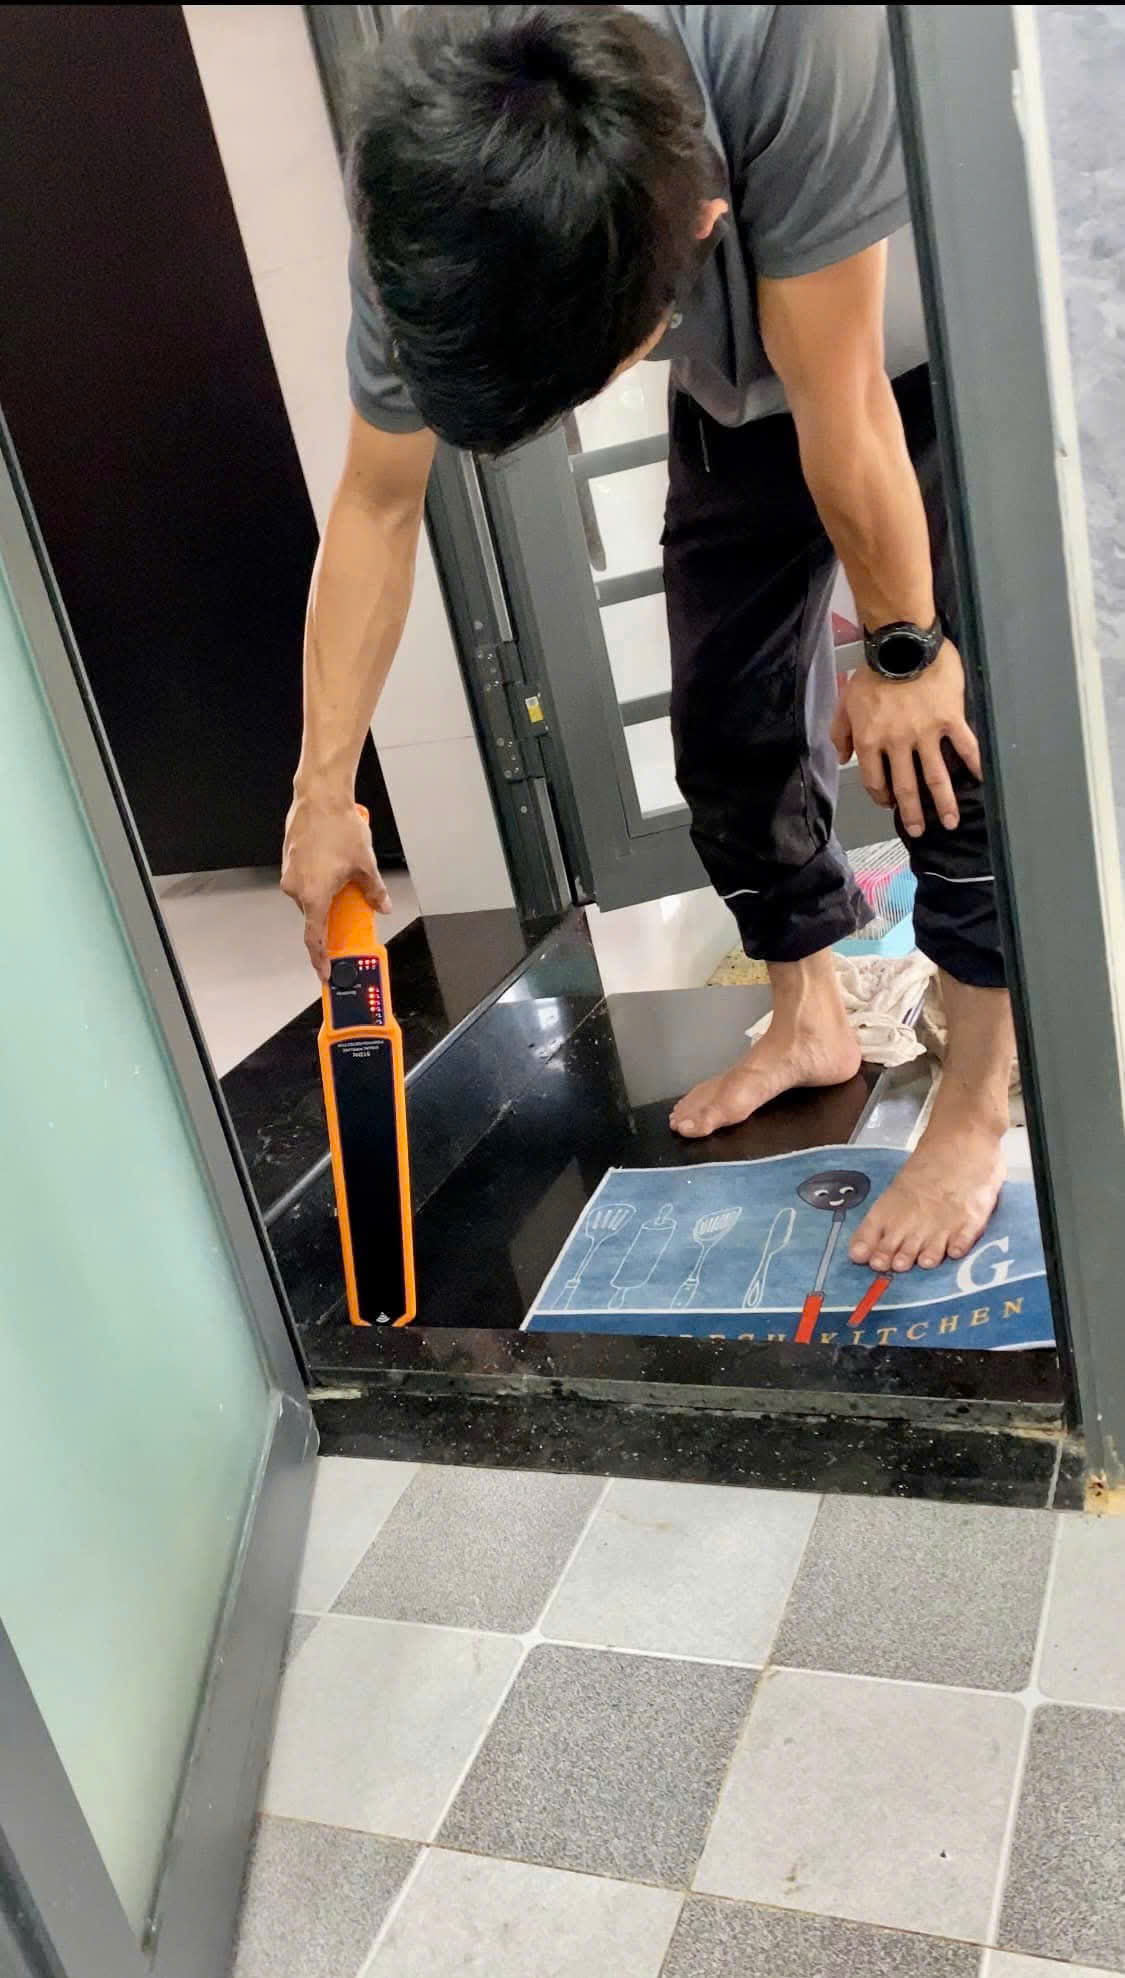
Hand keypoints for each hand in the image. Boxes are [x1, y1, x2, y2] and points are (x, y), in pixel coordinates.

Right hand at [281, 786, 390, 978]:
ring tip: (345, 873)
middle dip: (331, 913)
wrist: (320, 795)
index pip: (315, 939)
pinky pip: (304, 877)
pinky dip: (318, 877)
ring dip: (326, 891)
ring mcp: (290, 872)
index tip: (325, 971)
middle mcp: (296, 888)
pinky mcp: (289, 858)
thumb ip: (374, 891)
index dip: (320, 959)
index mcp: (314, 896)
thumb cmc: (338, 827)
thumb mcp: (366, 864)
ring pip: (310, 894)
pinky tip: (333, 860)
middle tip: (349, 909)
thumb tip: (382, 904)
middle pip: (314, 914)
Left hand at [830, 639, 982, 836]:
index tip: (888, 804)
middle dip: (912, 812)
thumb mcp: (846, 702)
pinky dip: (974, 765)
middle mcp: (898, 744)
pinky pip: (965, 747)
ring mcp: (926, 733)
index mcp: (871, 740)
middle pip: (906, 787)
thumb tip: (845, 758)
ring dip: (944, 803)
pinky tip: (981, 780)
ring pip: (936, 776)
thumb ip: (841, 733)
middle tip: (919, 830)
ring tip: (950, 822)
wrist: (902, 644)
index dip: (881, 796)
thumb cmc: (872, 671)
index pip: (875, 780)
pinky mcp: (950, 720)